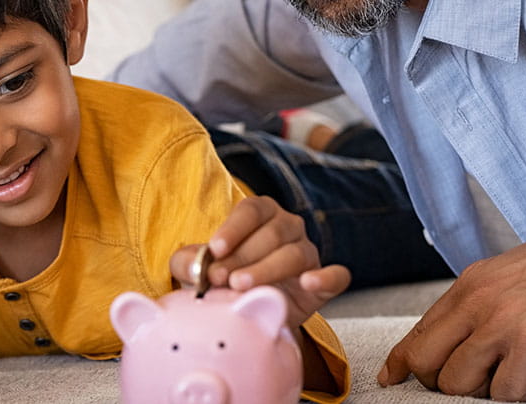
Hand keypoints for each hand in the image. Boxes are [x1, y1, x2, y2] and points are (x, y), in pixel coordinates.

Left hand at [170, 195, 350, 333]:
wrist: (249, 314)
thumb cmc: (222, 282)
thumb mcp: (198, 271)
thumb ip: (189, 262)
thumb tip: (194, 266)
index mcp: (260, 214)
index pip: (251, 211)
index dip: (233, 228)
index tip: (215, 250)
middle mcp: (288, 228)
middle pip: (272, 233)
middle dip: (243, 256)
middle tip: (220, 278)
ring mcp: (309, 253)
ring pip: (295, 254)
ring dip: (267, 269)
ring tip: (241, 286)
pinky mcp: (325, 283)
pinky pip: (336, 275)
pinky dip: (325, 278)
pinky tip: (308, 283)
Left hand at [378, 211, 525, 400]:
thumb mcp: (507, 274)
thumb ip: (478, 302)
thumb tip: (457, 333)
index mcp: (467, 285)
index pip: (418, 331)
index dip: (402, 361)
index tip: (393, 377)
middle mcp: (475, 303)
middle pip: (424, 361)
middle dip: (436, 381)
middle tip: (465, 383)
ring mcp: (500, 325)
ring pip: (456, 384)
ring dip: (477, 392)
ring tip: (503, 380)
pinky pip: (503, 394)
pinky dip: (513, 397)